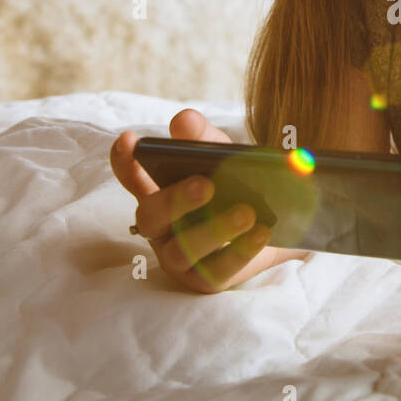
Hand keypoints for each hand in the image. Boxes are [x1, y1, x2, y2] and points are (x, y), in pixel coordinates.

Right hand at [110, 108, 272, 292]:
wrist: (276, 225)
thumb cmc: (236, 186)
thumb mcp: (222, 157)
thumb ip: (202, 139)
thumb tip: (184, 120)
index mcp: (159, 192)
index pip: (132, 177)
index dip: (125, 161)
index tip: (129, 140)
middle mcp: (161, 227)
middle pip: (152, 216)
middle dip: (177, 199)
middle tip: (207, 184)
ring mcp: (179, 256)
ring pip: (183, 248)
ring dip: (215, 229)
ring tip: (247, 212)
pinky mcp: (205, 279)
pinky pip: (217, 270)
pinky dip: (240, 251)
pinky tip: (261, 232)